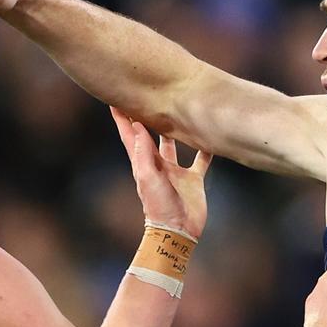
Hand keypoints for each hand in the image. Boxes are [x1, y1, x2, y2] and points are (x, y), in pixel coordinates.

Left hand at [111, 107, 210, 238]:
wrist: (178, 230)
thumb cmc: (159, 206)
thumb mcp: (147, 177)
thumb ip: (143, 152)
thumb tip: (138, 125)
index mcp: (143, 162)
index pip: (130, 134)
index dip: (122, 117)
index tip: (116, 97)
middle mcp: (158, 163)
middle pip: (149, 134)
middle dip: (146, 117)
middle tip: (146, 95)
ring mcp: (176, 171)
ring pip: (173, 143)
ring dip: (173, 129)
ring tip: (176, 109)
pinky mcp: (193, 179)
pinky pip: (200, 160)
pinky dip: (205, 149)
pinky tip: (211, 137)